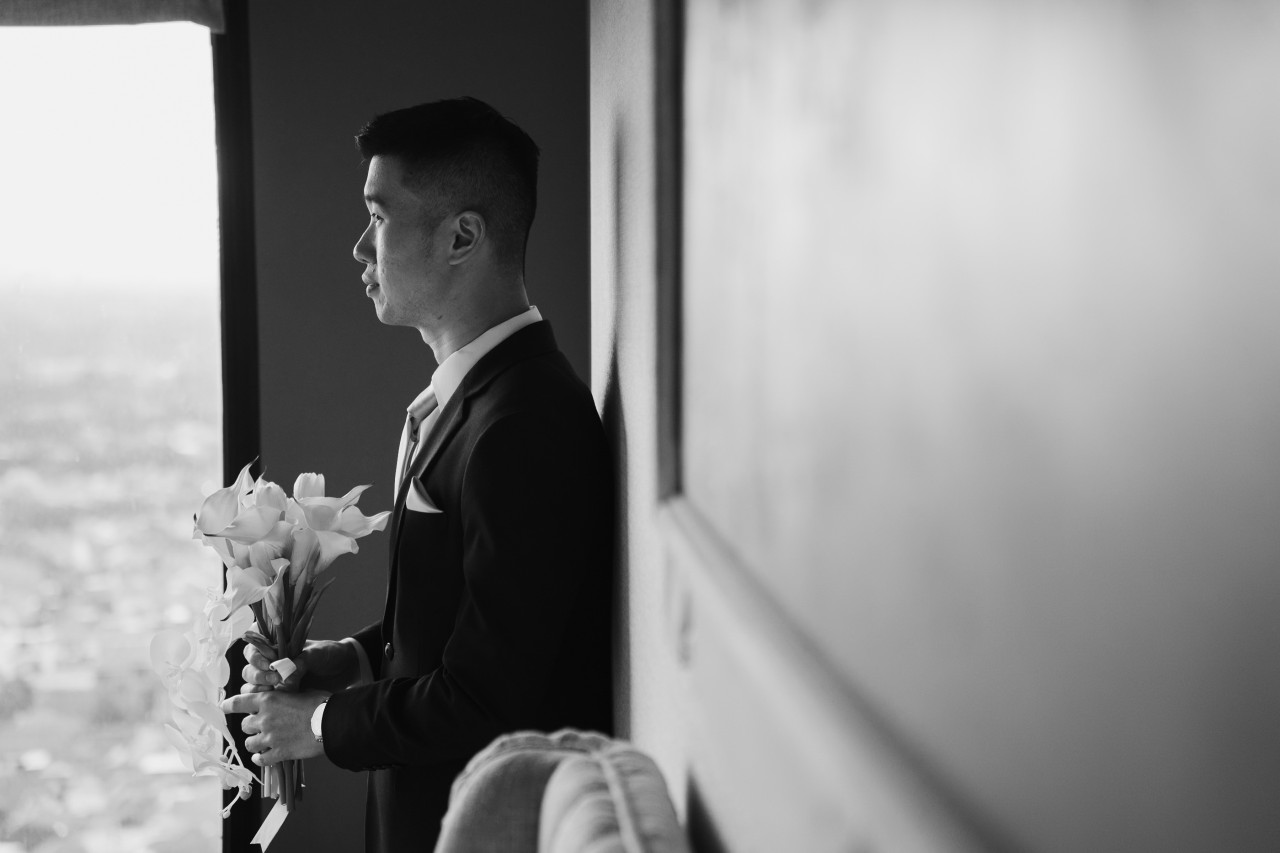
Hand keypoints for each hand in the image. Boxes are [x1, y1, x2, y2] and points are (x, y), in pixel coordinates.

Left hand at [220, 689, 329, 763]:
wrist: (331, 723)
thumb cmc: (320, 704)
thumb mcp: (299, 692)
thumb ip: (284, 697)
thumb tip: (282, 699)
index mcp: (268, 700)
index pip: (239, 702)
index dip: (228, 705)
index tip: (224, 707)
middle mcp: (264, 719)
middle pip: (244, 725)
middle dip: (251, 726)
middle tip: (261, 726)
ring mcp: (270, 738)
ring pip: (249, 744)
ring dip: (255, 743)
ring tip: (263, 743)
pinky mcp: (278, 753)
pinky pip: (260, 760)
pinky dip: (260, 759)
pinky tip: (263, 757)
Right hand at [240, 639, 357, 693]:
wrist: (346, 668)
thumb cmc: (330, 654)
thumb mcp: (316, 654)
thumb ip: (300, 662)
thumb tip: (284, 676)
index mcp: (276, 646)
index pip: (254, 649)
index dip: (256, 657)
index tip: (268, 663)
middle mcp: (270, 663)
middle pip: (249, 671)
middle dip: (258, 676)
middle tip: (275, 680)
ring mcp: (274, 681)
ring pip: (252, 688)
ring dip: (258, 691)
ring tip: (274, 694)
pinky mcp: (281, 697)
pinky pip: (265, 702)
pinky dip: (267, 704)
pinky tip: (278, 705)